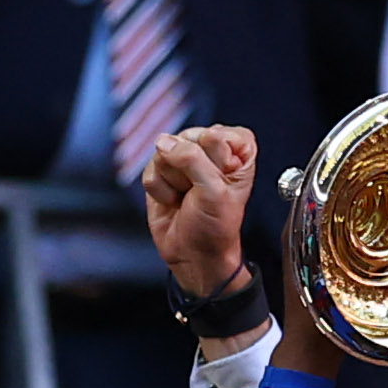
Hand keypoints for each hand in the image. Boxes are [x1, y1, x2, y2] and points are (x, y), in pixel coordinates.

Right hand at [148, 122, 258, 300]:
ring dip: (174, 181)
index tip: (221, 182)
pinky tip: (173, 200)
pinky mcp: (161, 170)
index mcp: (237, 148)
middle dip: (190, 169)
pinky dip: (159, 190)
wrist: (194, 254)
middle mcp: (211, 148)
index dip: (214, 160)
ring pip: (164, 151)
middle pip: (187, 138)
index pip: (217, 134)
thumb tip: (164, 142)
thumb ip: (193, 160)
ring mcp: (184, 157)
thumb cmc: (216, 226)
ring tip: (186, 197)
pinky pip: (150, 168)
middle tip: (201, 192)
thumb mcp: (215, 192)